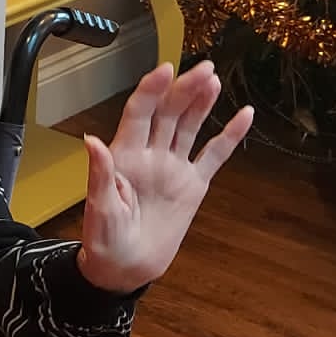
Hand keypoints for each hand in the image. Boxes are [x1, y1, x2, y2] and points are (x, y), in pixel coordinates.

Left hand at [77, 62, 251, 293]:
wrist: (125, 268)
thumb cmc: (104, 240)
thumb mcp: (99, 209)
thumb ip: (99, 174)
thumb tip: (91, 140)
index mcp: (125, 156)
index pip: (139, 113)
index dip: (151, 90)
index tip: (165, 70)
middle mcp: (151, 155)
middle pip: (169, 113)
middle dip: (184, 89)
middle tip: (204, 68)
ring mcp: (173, 168)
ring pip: (190, 127)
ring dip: (201, 102)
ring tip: (214, 79)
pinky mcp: (193, 185)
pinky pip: (214, 156)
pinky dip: (230, 136)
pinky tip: (244, 115)